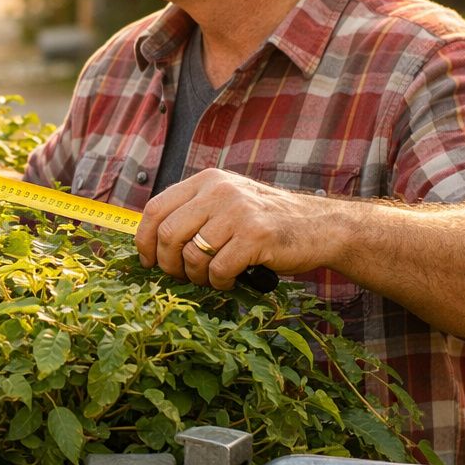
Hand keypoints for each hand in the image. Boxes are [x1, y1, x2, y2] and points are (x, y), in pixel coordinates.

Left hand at [135, 168, 329, 288]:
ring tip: (210, 278)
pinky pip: (219, 270)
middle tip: (181, 275)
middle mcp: (220, 191)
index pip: (155, 208)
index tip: (147, 260)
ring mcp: (238, 212)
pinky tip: (230, 280)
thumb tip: (150, 243)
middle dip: (168, 264)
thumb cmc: (267, 222)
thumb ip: (194, 213)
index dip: (144, 240)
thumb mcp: (227, 203)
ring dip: (197, 276)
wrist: (320, 226)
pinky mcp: (256, 236)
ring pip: (192, 255)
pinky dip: (220, 282)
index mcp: (207, 181)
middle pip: (168, 234)